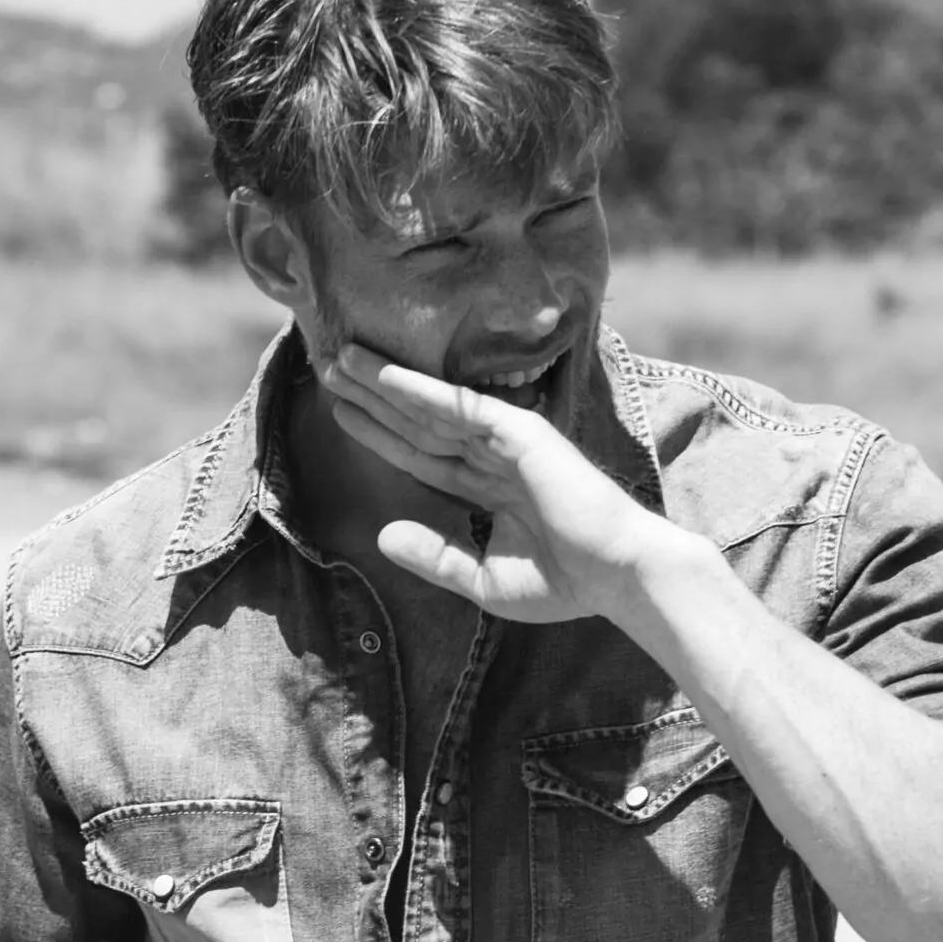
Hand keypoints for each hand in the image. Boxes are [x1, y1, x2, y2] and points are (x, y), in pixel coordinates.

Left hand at [327, 345, 681, 624]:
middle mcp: (493, 456)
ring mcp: (506, 440)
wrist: (615, 576)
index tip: (342, 412)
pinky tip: (383, 376)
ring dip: (384, 382)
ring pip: (431, 407)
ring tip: (338, 358)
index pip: (423, 453)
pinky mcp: (519, 432)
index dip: (382, 433)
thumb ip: (434, 556)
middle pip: (418, 421)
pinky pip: (459, 409)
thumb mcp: (481, 580)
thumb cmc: (564, 583)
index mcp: (489, 486)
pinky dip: (420, 391)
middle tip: (326, 367)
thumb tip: (383, 535)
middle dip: (372, 396)